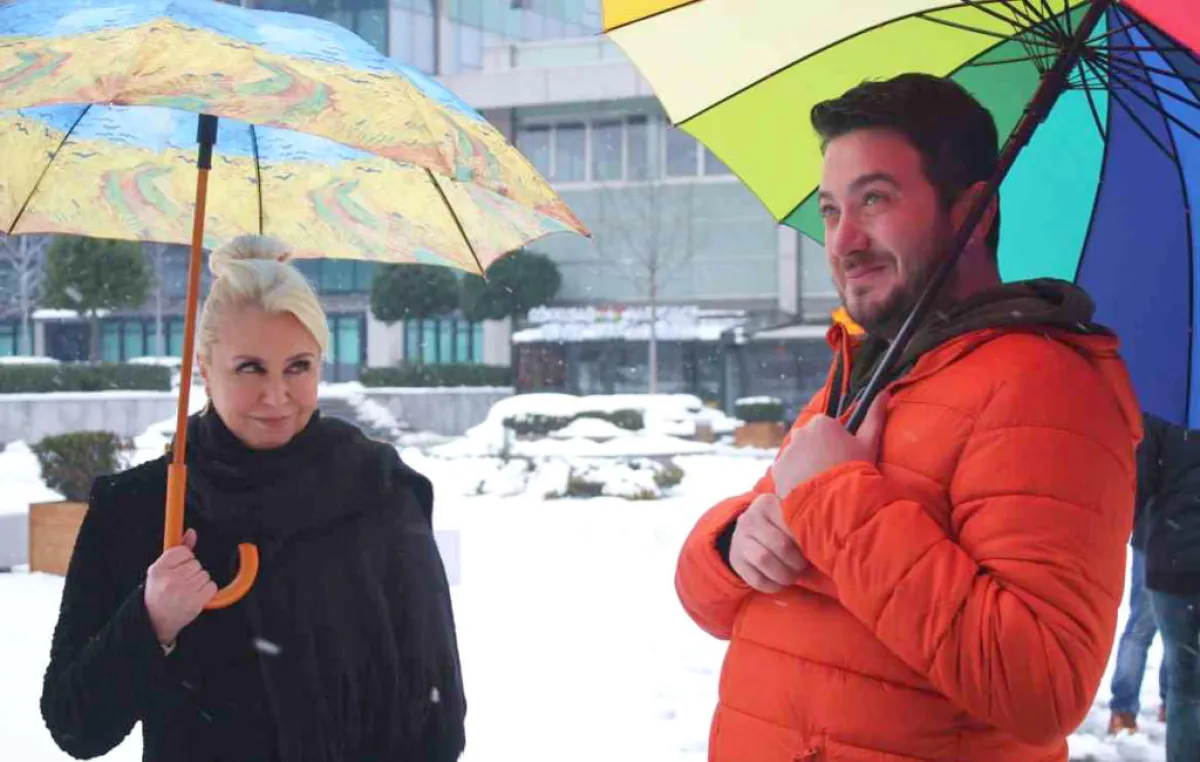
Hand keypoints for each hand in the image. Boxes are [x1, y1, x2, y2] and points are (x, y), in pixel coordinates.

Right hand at [143, 529, 216, 646]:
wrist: (155, 620)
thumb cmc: (159, 592)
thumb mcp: (161, 570)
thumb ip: (178, 549)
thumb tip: (191, 533)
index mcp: (158, 569)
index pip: (183, 551)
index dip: (184, 558)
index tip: (179, 566)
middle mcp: (170, 580)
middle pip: (196, 563)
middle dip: (192, 571)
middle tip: (181, 581)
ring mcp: (183, 591)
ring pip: (204, 574)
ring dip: (199, 581)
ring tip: (187, 589)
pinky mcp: (195, 602)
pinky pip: (211, 587)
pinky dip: (206, 591)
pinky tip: (195, 595)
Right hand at [729, 493, 808, 592]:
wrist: (746, 531)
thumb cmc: (778, 525)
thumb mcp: (787, 516)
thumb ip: (803, 524)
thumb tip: (827, 547)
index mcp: (768, 504)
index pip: (791, 524)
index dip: (805, 541)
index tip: (814, 550)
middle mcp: (751, 519)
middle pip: (780, 544)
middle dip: (796, 561)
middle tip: (804, 567)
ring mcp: (740, 539)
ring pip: (764, 560)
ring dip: (784, 574)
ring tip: (794, 576)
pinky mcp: (736, 560)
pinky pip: (755, 578)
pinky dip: (772, 585)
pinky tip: (780, 583)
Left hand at [771, 392, 888, 499]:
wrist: (836, 500)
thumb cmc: (855, 468)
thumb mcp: (870, 442)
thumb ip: (875, 416)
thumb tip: (884, 392)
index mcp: (821, 422)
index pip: (827, 429)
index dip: (836, 444)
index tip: (843, 459)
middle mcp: (799, 432)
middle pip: (810, 442)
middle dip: (818, 453)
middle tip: (832, 472)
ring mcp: (786, 451)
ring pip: (797, 457)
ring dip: (805, 466)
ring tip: (820, 484)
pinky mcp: (777, 470)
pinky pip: (786, 472)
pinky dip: (793, 479)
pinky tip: (807, 490)